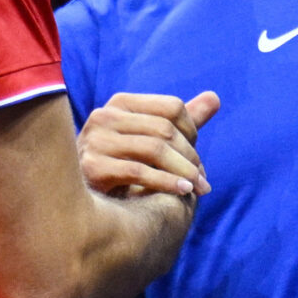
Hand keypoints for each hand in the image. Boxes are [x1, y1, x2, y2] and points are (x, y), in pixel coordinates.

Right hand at [79, 91, 219, 198]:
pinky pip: (139, 172)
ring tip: (197, 189)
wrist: (83, 199)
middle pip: (165, 130)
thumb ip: (182, 121)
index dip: (192, 131)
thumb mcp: (153, 139)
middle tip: (203, 182)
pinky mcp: (91, 167)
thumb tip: (215, 97)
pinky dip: (166, 183)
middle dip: (190, 158)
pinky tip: (182, 193)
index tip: (196, 157)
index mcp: (121, 103)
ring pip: (154, 150)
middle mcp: (105, 116)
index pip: (172, 107)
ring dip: (183, 172)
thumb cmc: (123, 164)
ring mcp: (95, 140)